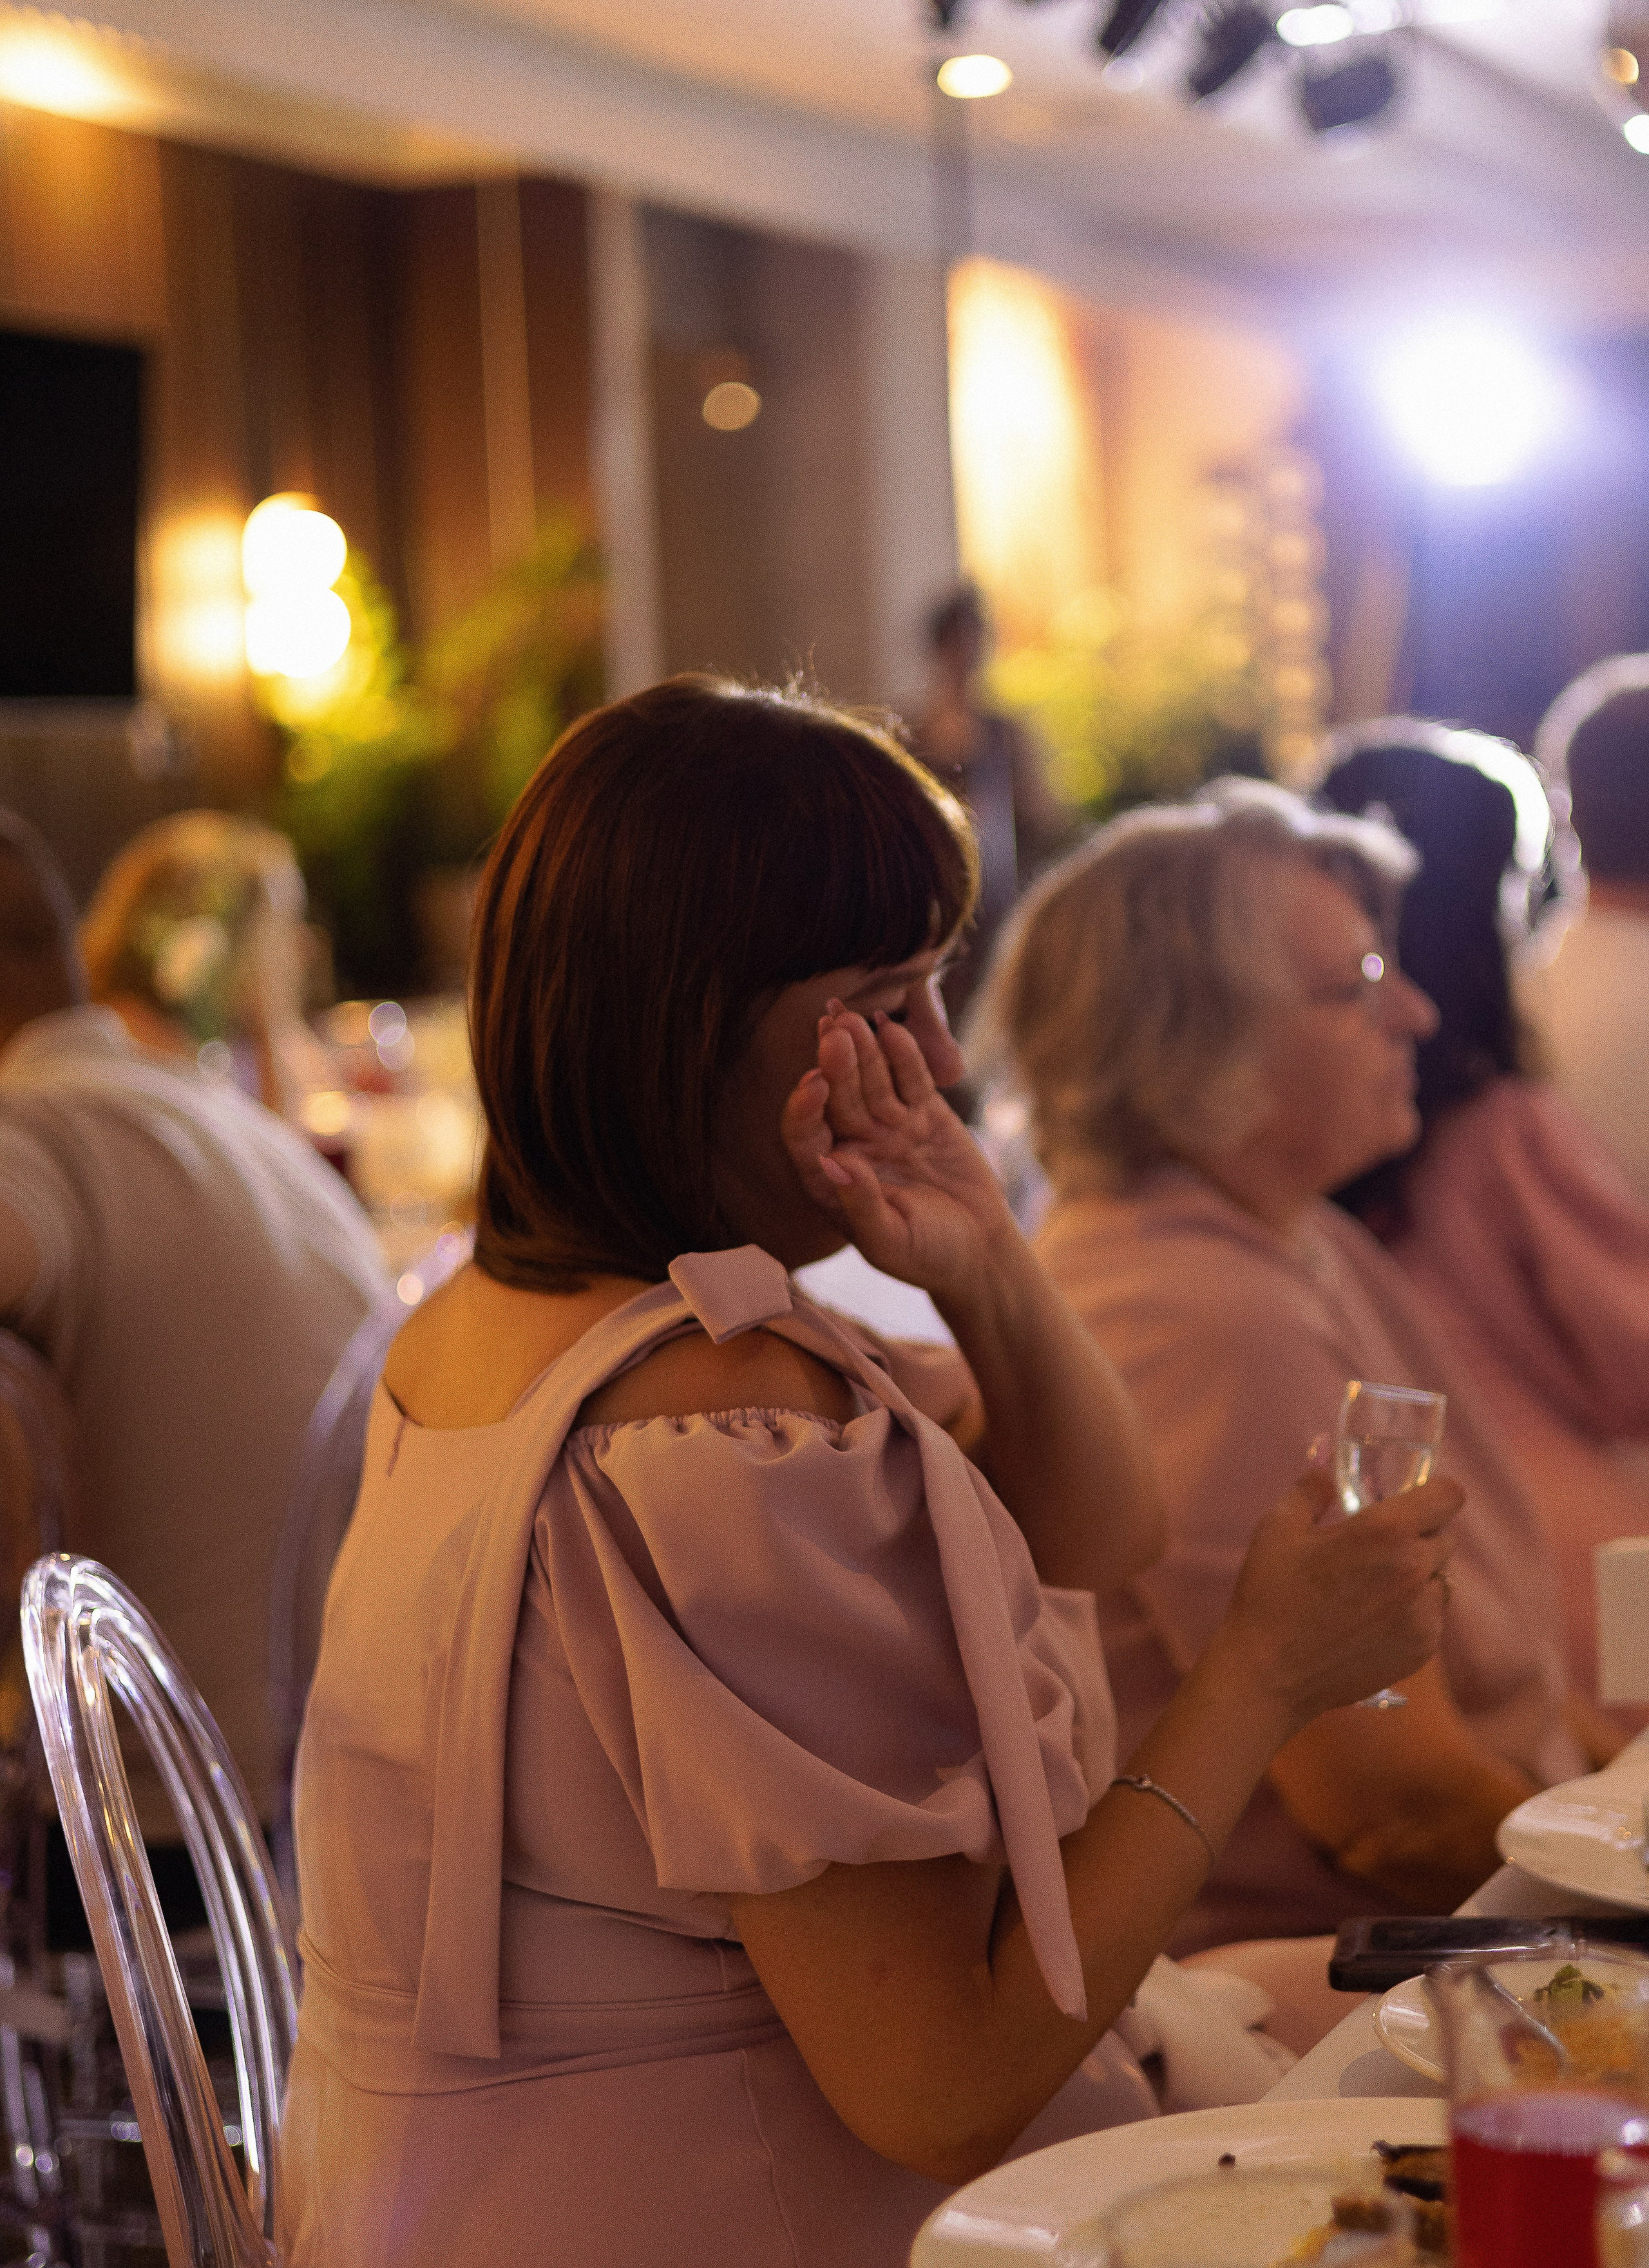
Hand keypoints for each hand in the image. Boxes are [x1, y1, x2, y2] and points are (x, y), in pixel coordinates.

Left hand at [781, 1002, 1017, 1298]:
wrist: (980, 1251)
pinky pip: (909, 1079)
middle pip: (837, 1097)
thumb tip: (833, 1164)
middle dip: (834, 1065)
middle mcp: (852, 1146)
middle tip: (834, 1031)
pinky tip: (891, 1028)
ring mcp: (887, 1126)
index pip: (805, 1137)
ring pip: (870, 1081)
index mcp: (829, 1180)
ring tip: (854, 1017)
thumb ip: (861, 1205)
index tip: (813, 1083)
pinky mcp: (922, 1113)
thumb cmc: (928, 1256)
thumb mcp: (891, 1241)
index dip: (804, 1109)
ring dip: (862, 1050)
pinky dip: (902, 1056)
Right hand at [1215, 1470, 1462, 1731]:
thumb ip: (1313, 1488)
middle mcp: (1415, 1570)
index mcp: (1386, 1531)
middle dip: (1418, 1536)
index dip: (1434, 1493)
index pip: (1449, 1496)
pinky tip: (1371, 1620)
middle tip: (1377, 1548)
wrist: (1268, 1674)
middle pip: (1445, 1538)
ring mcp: (1423, 1615)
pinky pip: (1431, 1617)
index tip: (1414, 1500)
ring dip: (1417, 1576)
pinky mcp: (1422, 1650)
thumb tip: (1328, 1464)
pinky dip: (1411, 1613)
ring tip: (1372, 1587)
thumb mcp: (1279, 1527)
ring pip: (1440, 1580)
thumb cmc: (1270, 1595)